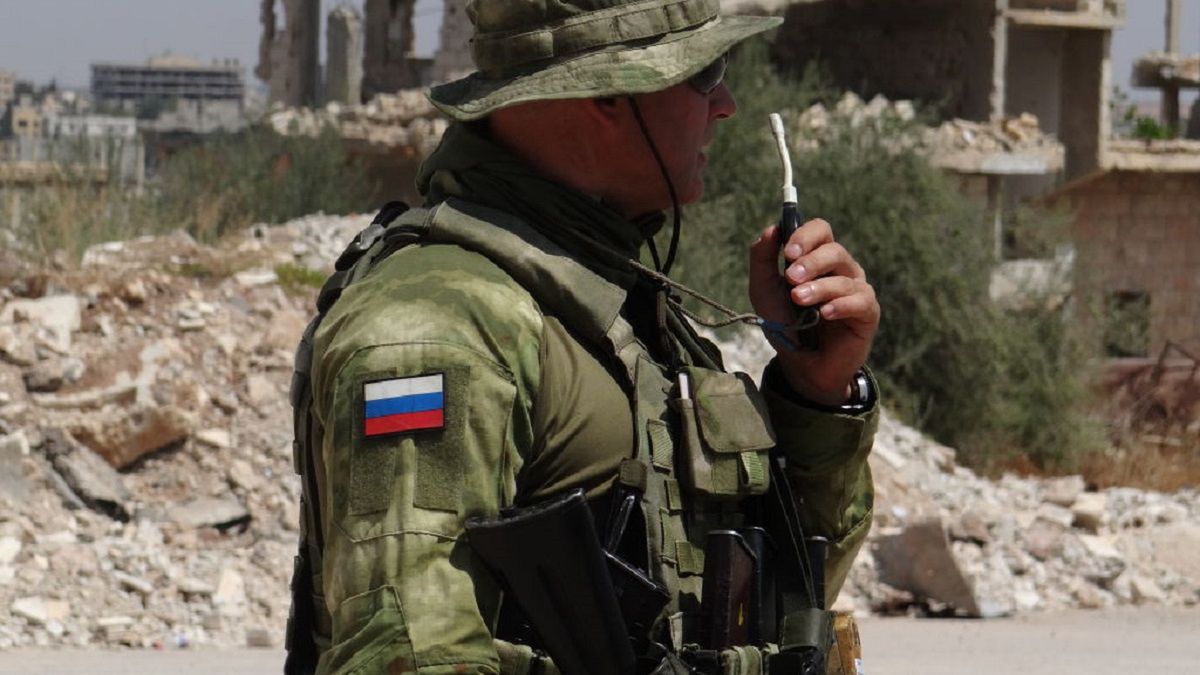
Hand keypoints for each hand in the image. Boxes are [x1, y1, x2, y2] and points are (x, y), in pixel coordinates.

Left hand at [748, 219, 879, 406]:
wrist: (799, 363)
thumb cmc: (784, 322)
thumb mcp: (764, 290)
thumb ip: (763, 259)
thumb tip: (772, 228)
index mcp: (817, 257)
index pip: (820, 230)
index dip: (805, 236)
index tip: (788, 252)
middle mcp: (841, 269)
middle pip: (834, 250)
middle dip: (811, 262)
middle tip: (791, 278)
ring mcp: (857, 289)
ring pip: (845, 277)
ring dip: (819, 287)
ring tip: (798, 300)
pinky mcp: (868, 312)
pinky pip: (861, 300)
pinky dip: (841, 305)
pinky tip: (824, 314)